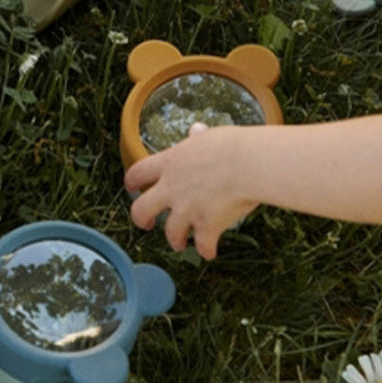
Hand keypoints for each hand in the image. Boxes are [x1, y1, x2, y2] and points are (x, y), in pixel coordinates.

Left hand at [124, 123, 257, 259]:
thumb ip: (197, 139)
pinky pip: (203, 245)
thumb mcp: (209, 137)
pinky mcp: (207, 226)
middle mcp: (172, 188)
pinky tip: (210, 253)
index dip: (132, 182)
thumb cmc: (233, 146)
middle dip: (141, 219)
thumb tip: (195, 130)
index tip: (132, 187)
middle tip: (146, 223)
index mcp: (169, 163)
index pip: (137, 173)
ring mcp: (187, 209)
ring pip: (171, 232)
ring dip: (176, 240)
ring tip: (180, 243)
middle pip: (141, 209)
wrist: (250, 164)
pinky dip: (207, 250)